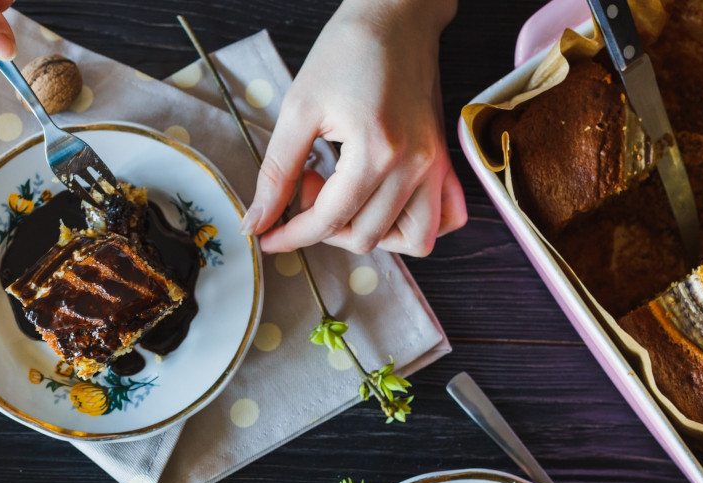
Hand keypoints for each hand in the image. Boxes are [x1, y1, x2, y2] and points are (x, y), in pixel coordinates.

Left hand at [241, 0, 466, 256]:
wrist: (395, 16)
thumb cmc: (348, 51)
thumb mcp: (299, 108)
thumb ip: (277, 172)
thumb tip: (258, 221)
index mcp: (377, 151)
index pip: (330, 221)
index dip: (291, 236)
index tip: (267, 237)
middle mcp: (415, 166)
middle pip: (366, 236)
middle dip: (324, 227)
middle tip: (307, 184)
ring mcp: (435, 166)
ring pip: (411, 239)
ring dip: (369, 233)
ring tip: (345, 198)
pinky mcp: (443, 161)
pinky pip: (445, 218)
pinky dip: (416, 226)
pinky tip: (385, 206)